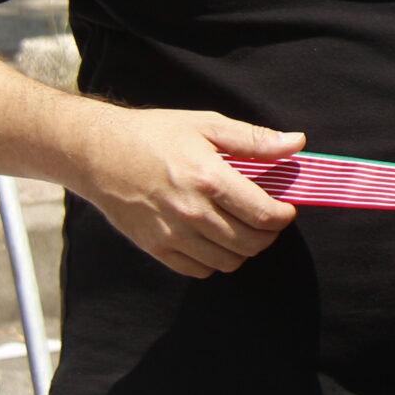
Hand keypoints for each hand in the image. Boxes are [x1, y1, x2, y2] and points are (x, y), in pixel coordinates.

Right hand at [67, 108, 304, 277]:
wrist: (98, 153)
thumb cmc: (155, 134)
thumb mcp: (207, 124)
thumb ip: (255, 139)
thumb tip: (296, 143)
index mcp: (210, 179)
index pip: (263, 215)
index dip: (284, 216)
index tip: (286, 209)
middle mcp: (192, 212)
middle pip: (249, 243)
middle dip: (269, 234)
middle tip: (269, 220)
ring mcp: (171, 234)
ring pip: (227, 261)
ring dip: (244, 250)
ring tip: (244, 229)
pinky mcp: (154, 247)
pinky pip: (198, 270)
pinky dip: (214, 261)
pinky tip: (216, 240)